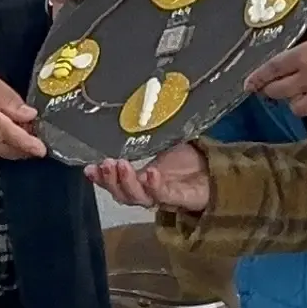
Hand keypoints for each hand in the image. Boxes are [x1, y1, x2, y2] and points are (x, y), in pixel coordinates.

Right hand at [0, 67, 46, 159]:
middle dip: (28, 146)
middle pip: (9, 149)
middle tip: (43, 134)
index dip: (25, 142)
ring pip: (4, 153)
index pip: (6, 133)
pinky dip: (9, 148)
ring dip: (20, 148)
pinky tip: (15, 137)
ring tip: (30, 133)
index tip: (41, 148)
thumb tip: (30, 114)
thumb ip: (8, 98)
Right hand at [87, 146, 212, 212]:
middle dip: (111, 181)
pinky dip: (154, 185)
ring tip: (121, 165)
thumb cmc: (190, 158)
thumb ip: (148, 135)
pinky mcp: (180, 198)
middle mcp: (149, 192)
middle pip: (124, 194)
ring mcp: (163, 197)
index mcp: (141, 180)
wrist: (218, 170)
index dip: (101, 179)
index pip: (116, 183)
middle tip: (105, 164)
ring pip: (139, 198)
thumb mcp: (164, 142)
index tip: (88, 168)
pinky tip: (150, 173)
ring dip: (127, 183)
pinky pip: (163, 195)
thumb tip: (132, 109)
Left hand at [250, 26, 306, 128]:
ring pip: (296, 108)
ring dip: (296, 103)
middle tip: (272, 89)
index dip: (257, 76)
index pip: (272, 68)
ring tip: (303, 97)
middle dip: (271, 90)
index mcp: (302, 57)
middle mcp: (305, 80)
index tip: (247, 84)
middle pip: (278, 91)